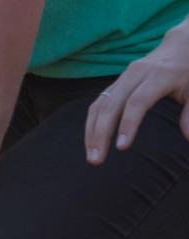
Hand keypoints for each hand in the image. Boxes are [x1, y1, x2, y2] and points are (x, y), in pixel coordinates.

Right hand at [85, 21, 188, 163]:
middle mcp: (137, 73)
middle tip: (96, 160)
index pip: (138, 102)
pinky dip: (92, 124)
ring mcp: (123, 77)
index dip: (128, 124)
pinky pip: (98, 103)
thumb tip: (188, 136)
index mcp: (160, 75)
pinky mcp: (116, 83)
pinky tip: (91, 142)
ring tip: (91, 156)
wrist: (181, 46)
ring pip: (100, 105)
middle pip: (111, 105)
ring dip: (91, 132)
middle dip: (100, 133)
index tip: (122, 148)